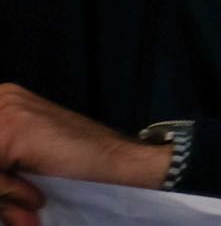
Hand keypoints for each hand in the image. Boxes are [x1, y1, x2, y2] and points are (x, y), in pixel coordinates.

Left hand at [0, 85, 171, 208]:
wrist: (117, 162)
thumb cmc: (73, 166)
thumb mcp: (19, 166)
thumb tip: (0, 208)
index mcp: (0, 101)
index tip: (8, 190)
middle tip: (17, 206)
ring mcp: (4, 108)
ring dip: (1, 191)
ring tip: (28, 201)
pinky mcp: (11, 127)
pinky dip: (5, 190)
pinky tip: (32, 195)